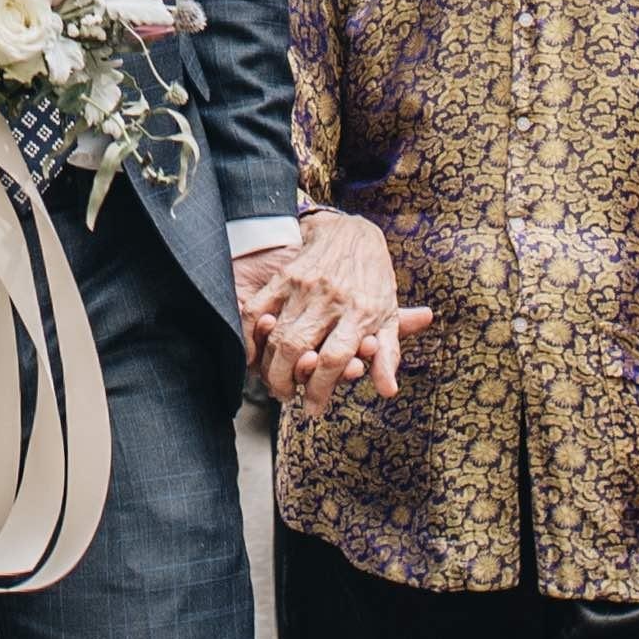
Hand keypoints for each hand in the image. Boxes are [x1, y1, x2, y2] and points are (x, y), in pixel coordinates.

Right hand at [238, 209, 432, 412]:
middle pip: (299, 350)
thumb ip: (388, 354)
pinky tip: (253, 356)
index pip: (335, 360)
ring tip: (274, 383)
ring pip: (277, 335)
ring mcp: (304, 287)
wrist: (349, 230)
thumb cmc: (373, 279)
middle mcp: (331, 300)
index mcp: (361, 313)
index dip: (321, 390)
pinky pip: (258, 310)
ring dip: (270, 367)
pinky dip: (250, 336)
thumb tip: (388, 391)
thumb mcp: (388, 314)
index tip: (313, 408)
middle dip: (287, 382)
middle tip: (287, 398)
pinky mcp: (284, 276)